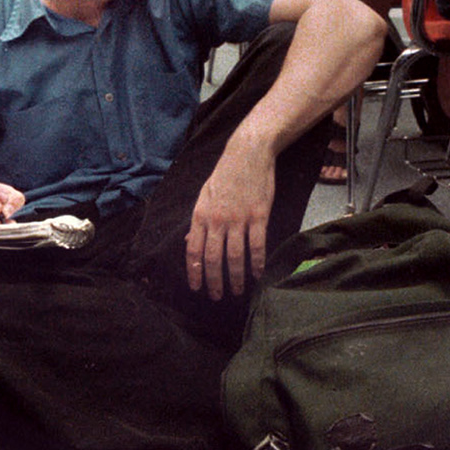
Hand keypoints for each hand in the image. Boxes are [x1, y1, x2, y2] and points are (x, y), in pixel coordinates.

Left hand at [184, 139, 275, 298]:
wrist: (248, 153)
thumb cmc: (226, 174)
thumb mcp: (205, 194)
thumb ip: (199, 220)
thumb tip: (190, 240)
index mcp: (200, 214)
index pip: (193, 250)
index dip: (194, 272)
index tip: (196, 288)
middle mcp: (217, 220)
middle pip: (213, 258)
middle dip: (213, 281)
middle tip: (216, 297)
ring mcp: (238, 219)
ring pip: (234, 257)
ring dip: (236, 278)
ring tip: (238, 291)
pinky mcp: (258, 216)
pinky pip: (257, 246)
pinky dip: (257, 264)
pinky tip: (258, 275)